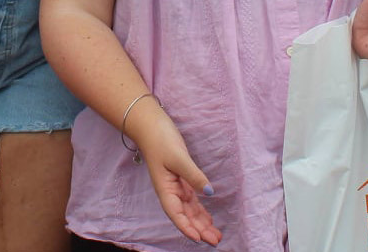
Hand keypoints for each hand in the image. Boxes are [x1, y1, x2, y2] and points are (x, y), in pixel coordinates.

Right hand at [133, 108, 222, 246]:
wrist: (151, 126)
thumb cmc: (161, 141)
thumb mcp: (179, 158)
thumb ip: (194, 176)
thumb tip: (209, 193)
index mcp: (165, 189)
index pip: (176, 214)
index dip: (186, 227)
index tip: (199, 239)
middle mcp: (170, 192)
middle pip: (185, 216)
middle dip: (199, 230)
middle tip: (216, 241)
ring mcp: (176, 187)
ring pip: (190, 211)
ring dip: (202, 223)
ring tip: (216, 235)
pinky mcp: (181, 180)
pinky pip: (192, 201)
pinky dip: (200, 211)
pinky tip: (208, 219)